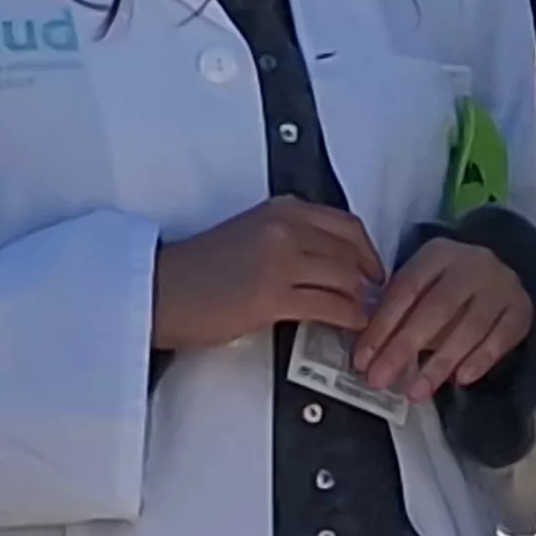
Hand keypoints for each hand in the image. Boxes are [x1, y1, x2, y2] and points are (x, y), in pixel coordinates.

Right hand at [152, 198, 384, 353]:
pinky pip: (329, 305)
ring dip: (361, 301)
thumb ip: (289, 240)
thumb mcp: (249, 235)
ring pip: (345, 279)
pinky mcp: (272, 296)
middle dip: (369, 279)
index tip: (375, 269)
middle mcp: (285, 228)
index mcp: (281, 210)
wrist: (158, 289)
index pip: (345, 225)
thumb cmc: (197, 270)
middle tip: (376, 299)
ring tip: (365, 316)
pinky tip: (352, 326)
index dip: (368, 251)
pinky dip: (348, 317)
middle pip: (350, 253)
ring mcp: (279, 261)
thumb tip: (328, 263)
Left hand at [353, 234, 534, 397]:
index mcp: (438, 254)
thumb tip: (370, 356)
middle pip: (437, 308)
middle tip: (380, 380)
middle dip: (405, 347)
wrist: (502, 274)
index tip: (362, 361)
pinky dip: (481, 359)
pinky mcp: (522, 309)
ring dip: (440, 362)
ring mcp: (501, 286)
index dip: (382, 327)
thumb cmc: (449, 288)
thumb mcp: (422, 287)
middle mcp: (472, 264)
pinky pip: (502, 337)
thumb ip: (398, 314)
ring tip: (415, 392)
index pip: (406, 290)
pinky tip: (460, 380)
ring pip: (470, 326)